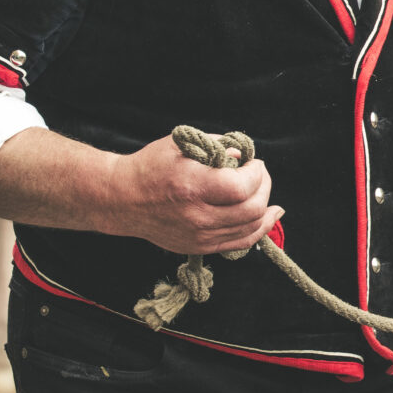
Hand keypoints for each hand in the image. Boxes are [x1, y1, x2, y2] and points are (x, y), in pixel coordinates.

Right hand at [99, 134, 282, 255]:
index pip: (242, 186)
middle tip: (259, 173)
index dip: (257, 172)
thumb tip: (244, 157)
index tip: (253, 162)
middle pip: (252, 209)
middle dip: (264, 187)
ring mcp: (198, 236)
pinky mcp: (198, 247)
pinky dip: (258, 229)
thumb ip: (217, 147)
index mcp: (192, 186)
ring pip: (250, 228)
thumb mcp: (181, 145)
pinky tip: (269, 216)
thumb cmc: (151, 167)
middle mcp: (197, 216)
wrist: (122, 199)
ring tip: (264, 191)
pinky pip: (239, 243)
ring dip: (265, 207)